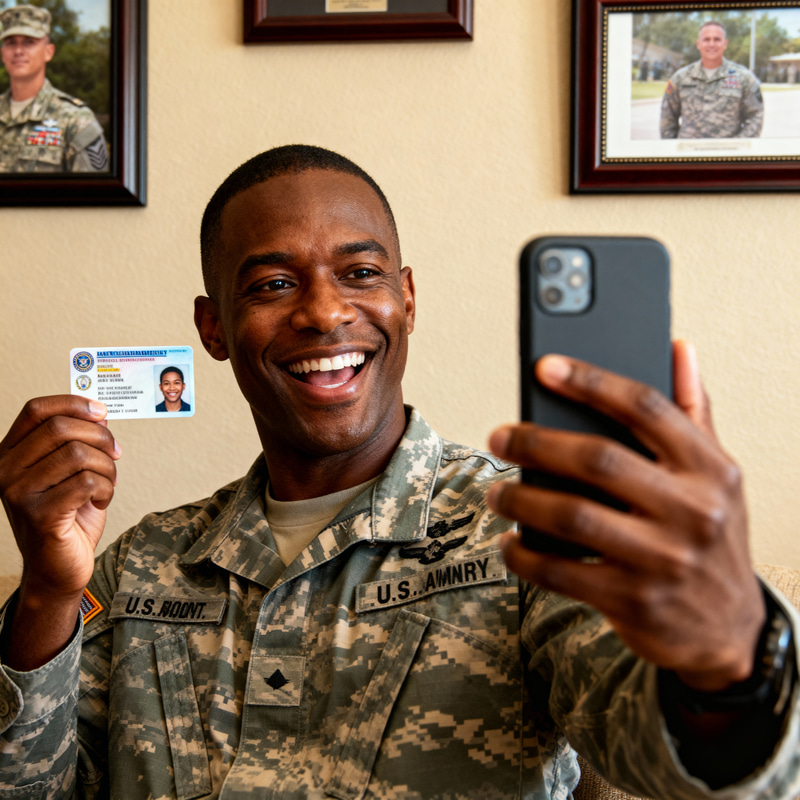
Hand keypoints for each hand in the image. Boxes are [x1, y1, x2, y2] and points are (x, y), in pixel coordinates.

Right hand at [0, 396, 120, 601]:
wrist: (58, 568)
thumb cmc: (67, 517)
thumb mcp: (70, 472)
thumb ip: (77, 442)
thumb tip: (98, 413)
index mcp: (10, 453)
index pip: (37, 410)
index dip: (73, 403)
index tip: (102, 412)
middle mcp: (6, 470)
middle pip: (61, 427)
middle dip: (100, 437)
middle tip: (116, 455)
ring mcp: (19, 492)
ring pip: (79, 454)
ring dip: (107, 468)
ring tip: (106, 485)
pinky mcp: (39, 515)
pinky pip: (87, 482)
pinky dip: (106, 489)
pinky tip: (100, 502)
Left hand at [487, 341, 764, 691]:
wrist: (730, 631)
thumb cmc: (713, 540)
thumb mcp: (718, 475)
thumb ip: (693, 411)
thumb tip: (677, 347)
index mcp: (711, 469)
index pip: (645, 407)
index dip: (590, 381)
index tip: (545, 368)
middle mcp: (693, 511)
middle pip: (597, 459)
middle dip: (535, 443)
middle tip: (500, 437)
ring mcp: (664, 560)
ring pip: (571, 515)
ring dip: (520, 500)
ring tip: (497, 493)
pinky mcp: (634, 602)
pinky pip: (560, 573)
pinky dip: (524, 556)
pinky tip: (510, 544)